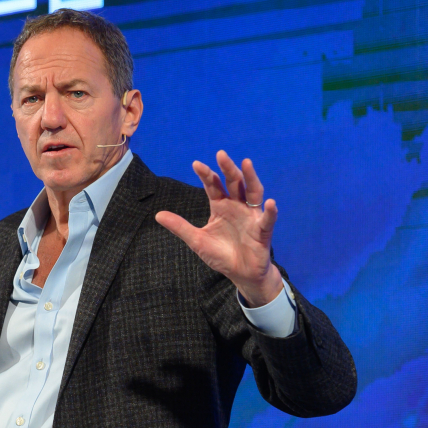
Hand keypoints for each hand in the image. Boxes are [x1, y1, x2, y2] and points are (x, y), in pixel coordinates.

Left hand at [155, 150, 283, 306]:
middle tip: (220, 154)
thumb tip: (157, 215)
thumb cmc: (221, 254)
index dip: (206, 175)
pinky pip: (267, 219)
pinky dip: (270, 211)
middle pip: (233, 183)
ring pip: (252, 193)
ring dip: (250, 178)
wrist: (240, 273)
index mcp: (220, 206)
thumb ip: (180, 227)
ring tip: (246, 163)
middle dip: (227, 168)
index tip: (196, 164)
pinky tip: (270, 202)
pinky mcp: (262, 230)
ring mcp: (251, 216)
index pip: (213, 186)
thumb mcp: (197, 240)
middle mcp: (237, 206)